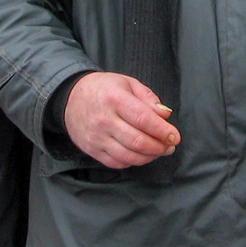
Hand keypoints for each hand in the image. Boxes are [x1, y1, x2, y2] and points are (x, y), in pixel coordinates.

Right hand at [63, 72, 180, 168]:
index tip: (175, 136)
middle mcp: (104, 120)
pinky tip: (141, 154)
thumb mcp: (127, 84)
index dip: (162, 131)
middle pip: (138, 141)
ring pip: (129, 156)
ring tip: (159, 151)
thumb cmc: (104, 89)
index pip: (143, 119)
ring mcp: (97, 137)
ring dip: (149, 157)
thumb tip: (166, 115)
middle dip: (159, 147)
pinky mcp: (92, 150)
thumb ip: (148, 98)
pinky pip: (117, 163)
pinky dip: (133, 162)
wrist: (70, 98)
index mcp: (115, 99)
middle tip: (170, 146)